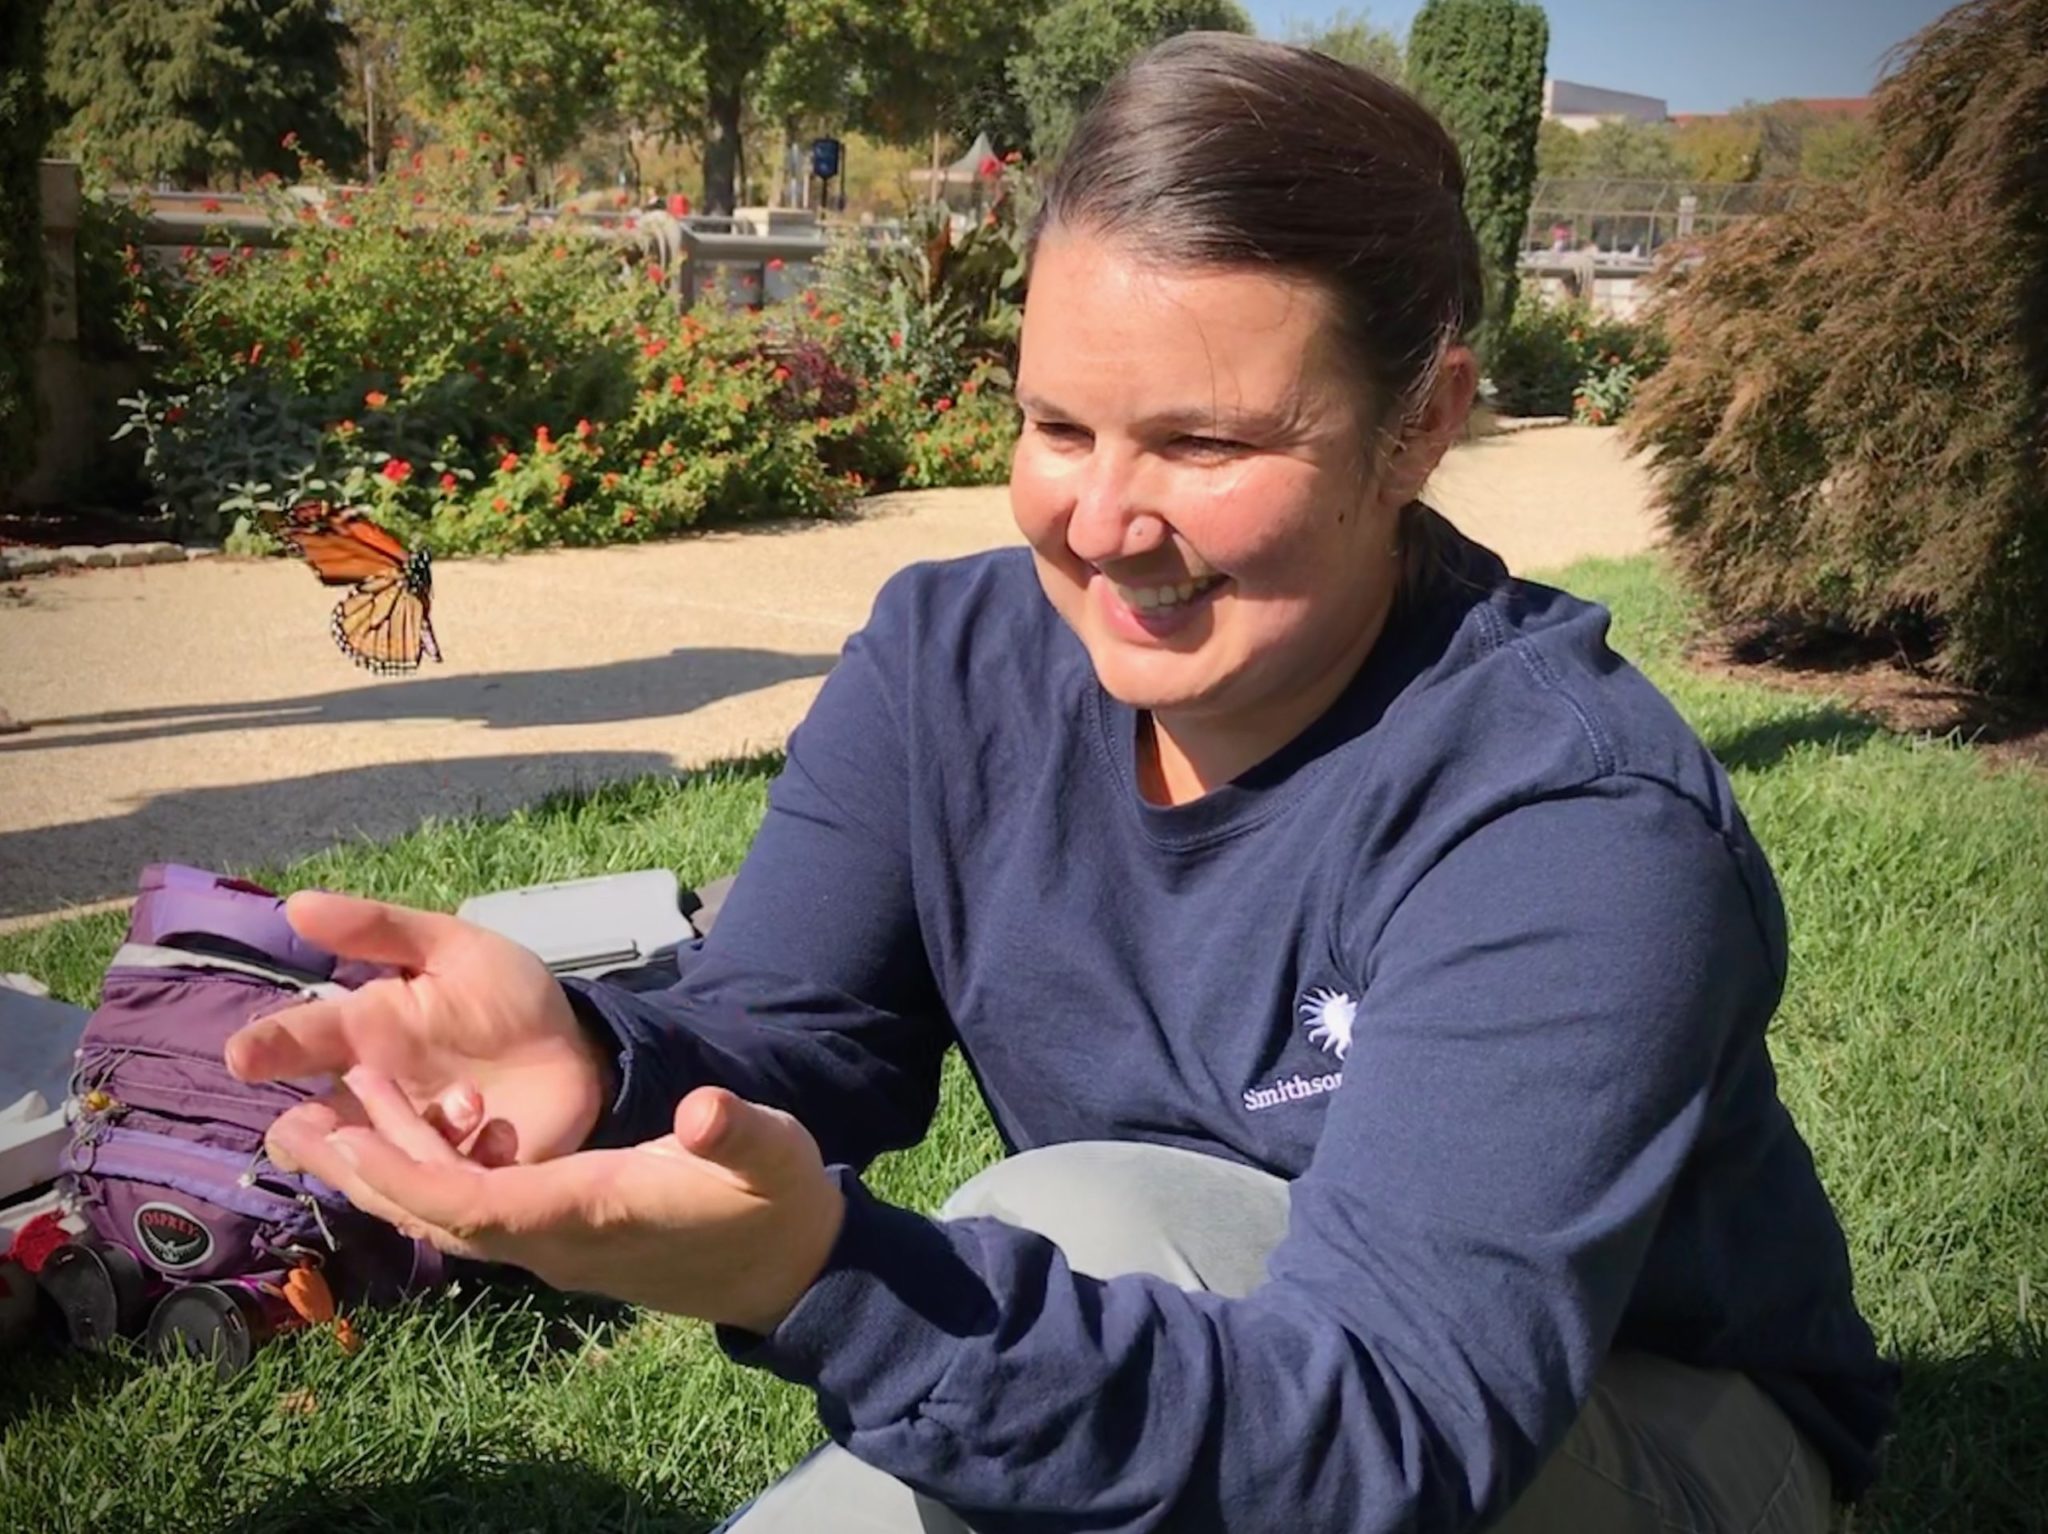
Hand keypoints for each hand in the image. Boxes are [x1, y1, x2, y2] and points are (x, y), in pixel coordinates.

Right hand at [225, 891, 610, 1167]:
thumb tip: (296, 904)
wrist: (575, 1043)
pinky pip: (450, 1189)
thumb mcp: (450, 948)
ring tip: (454, 1104)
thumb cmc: (501, 995)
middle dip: (312, 1135)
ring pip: (378, 1170)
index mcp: (364, 1038)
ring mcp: (419, 1146)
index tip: (243, 1054)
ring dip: (400, 1144)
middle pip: (319, 1133)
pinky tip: (496, 1128)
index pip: (297, 1046)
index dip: (268, 1049)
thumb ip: (380, 931)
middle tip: (313, 1123)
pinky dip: (465, 1161)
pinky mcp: (470, 1177)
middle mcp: (377, 1102)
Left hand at [282, 1067, 846, 1334]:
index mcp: (593, 1211)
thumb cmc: (779, 1200)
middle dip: (365, 1175)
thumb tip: (704, 1111)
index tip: (353, 1142)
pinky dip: (428, 1173)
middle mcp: (556, 1238)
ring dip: (386, 1169)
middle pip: (438, 1217)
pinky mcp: (560, 1233)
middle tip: (293, 1124)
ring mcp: (554, 1243)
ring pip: (447, 1216)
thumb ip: (738, 1131)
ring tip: (327, 1116)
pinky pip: (472, 1210)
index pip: (480, 1207)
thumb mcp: (775, 1154)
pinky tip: (406, 1131)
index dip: (414, 1178)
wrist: (790, 1266)